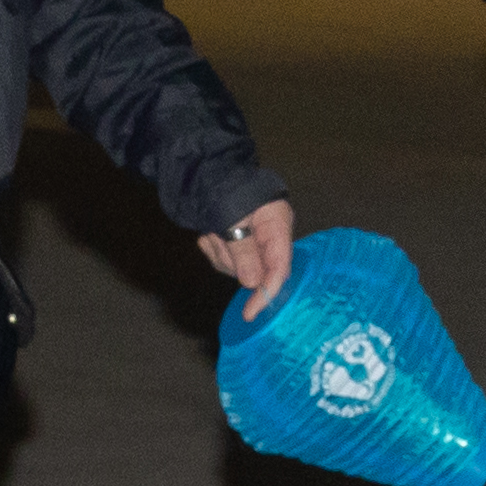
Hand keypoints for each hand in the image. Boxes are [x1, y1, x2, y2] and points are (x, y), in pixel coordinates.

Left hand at [203, 198, 299, 316]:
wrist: (206, 174)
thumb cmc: (224, 190)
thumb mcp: (232, 218)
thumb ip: (244, 250)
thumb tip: (253, 283)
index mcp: (277, 225)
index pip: (279, 267)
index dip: (267, 292)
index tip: (251, 312)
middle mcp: (270, 236)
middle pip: (255, 270)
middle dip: (231, 258)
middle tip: (215, 235)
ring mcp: (254, 241)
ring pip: (236, 267)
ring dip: (219, 251)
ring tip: (211, 230)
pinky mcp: (238, 243)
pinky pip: (224, 259)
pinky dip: (213, 248)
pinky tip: (210, 232)